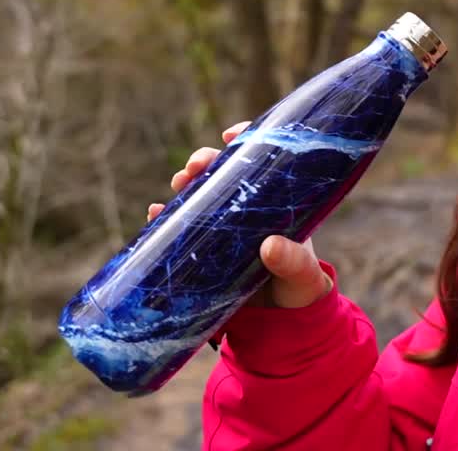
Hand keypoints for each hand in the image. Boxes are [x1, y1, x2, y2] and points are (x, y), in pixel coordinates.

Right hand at [147, 120, 333, 308]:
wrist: (282, 322)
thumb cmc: (300, 287)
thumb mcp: (302, 274)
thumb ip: (293, 261)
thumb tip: (270, 246)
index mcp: (277, 203)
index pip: (264, 159)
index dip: (247, 139)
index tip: (231, 134)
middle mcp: (249, 207)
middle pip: (224, 171)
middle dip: (206, 160)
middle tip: (195, 165)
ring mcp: (225, 225)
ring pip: (201, 193)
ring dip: (186, 184)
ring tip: (178, 184)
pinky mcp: (206, 248)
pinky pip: (183, 226)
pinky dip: (167, 217)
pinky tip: (155, 214)